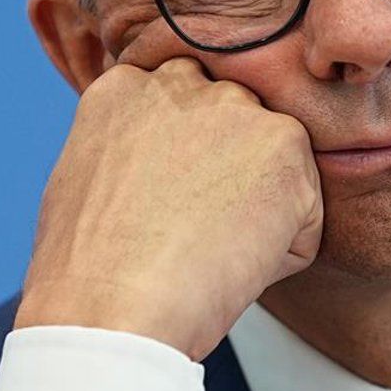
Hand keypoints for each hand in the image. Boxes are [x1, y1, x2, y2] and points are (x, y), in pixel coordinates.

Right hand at [13, 56, 324, 360]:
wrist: (112, 308)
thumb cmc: (87, 273)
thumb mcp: (85, 183)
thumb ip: (131, 151)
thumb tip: (161, 168)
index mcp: (127, 86)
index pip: (180, 105)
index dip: (186, 163)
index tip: (171, 203)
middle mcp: (183, 82)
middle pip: (233, 125)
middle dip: (229, 172)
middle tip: (195, 233)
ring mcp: (236, 109)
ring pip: (273, 166)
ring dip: (258, 211)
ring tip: (208, 251)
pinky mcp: (285, 145)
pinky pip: (305, 212)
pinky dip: (283, 252)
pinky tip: (233, 266)